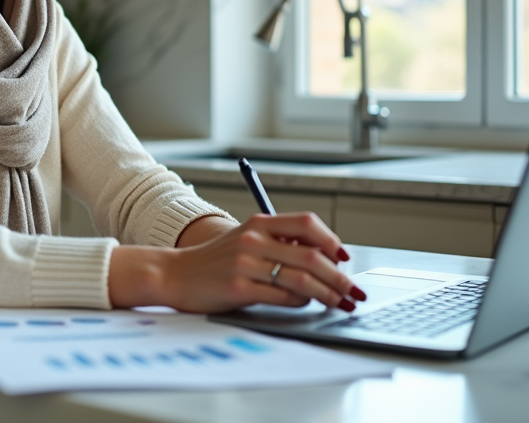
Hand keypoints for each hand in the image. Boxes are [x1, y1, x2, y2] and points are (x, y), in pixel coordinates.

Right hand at [108, 212, 366, 313]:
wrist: (175, 274)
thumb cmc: (215, 261)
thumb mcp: (245, 240)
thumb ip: (278, 242)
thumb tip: (324, 256)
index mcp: (258, 223)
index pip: (307, 224)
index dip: (332, 241)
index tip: (345, 258)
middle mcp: (253, 239)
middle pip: (311, 255)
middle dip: (339, 276)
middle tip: (354, 291)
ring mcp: (245, 263)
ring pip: (302, 278)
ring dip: (328, 294)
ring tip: (340, 303)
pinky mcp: (239, 288)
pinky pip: (283, 296)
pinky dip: (302, 302)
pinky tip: (307, 305)